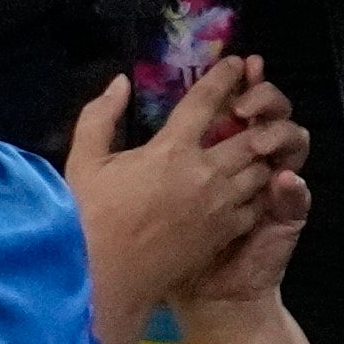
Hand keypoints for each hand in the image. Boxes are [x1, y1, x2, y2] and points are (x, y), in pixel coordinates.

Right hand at [61, 58, 300, 332]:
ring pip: (260, 166)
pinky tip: (250, 183)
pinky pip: (257, 201)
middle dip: (259, 116)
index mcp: (170, 151)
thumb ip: (100, 118)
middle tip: (256, 107)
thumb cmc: (88, 220)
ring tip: (258, 143)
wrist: (104, 281)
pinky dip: (259, 188)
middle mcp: (205, 172)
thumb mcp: (83, 164)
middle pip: (250, 133)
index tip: (237, 63)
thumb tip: (120, 82)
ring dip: (261, 153)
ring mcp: (221, 203)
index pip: (206, 102)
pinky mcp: (227, 230)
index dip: (224, 77)